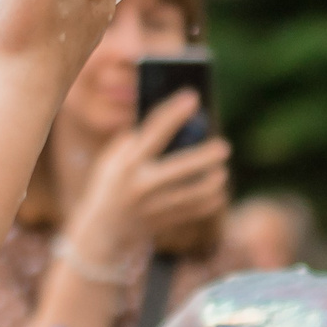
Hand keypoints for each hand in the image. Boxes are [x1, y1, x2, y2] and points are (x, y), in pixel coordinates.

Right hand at [63, 92, 231, 270]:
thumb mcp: (112, 160)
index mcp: (127, 163)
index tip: (192, 97)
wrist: (103, 229)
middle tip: (223, 146)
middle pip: (182, 167)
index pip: (154, 133)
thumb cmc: (110, 184)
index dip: (174, 113)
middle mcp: (142, 184)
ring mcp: (156, 206)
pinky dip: (212, 200)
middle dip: (206, 156)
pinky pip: (198, 210)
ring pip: (196, 193)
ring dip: (214, 181)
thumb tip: (173, 122)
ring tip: (221, 173)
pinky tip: (217, 191)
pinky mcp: (167, 222)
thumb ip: (136, 142)